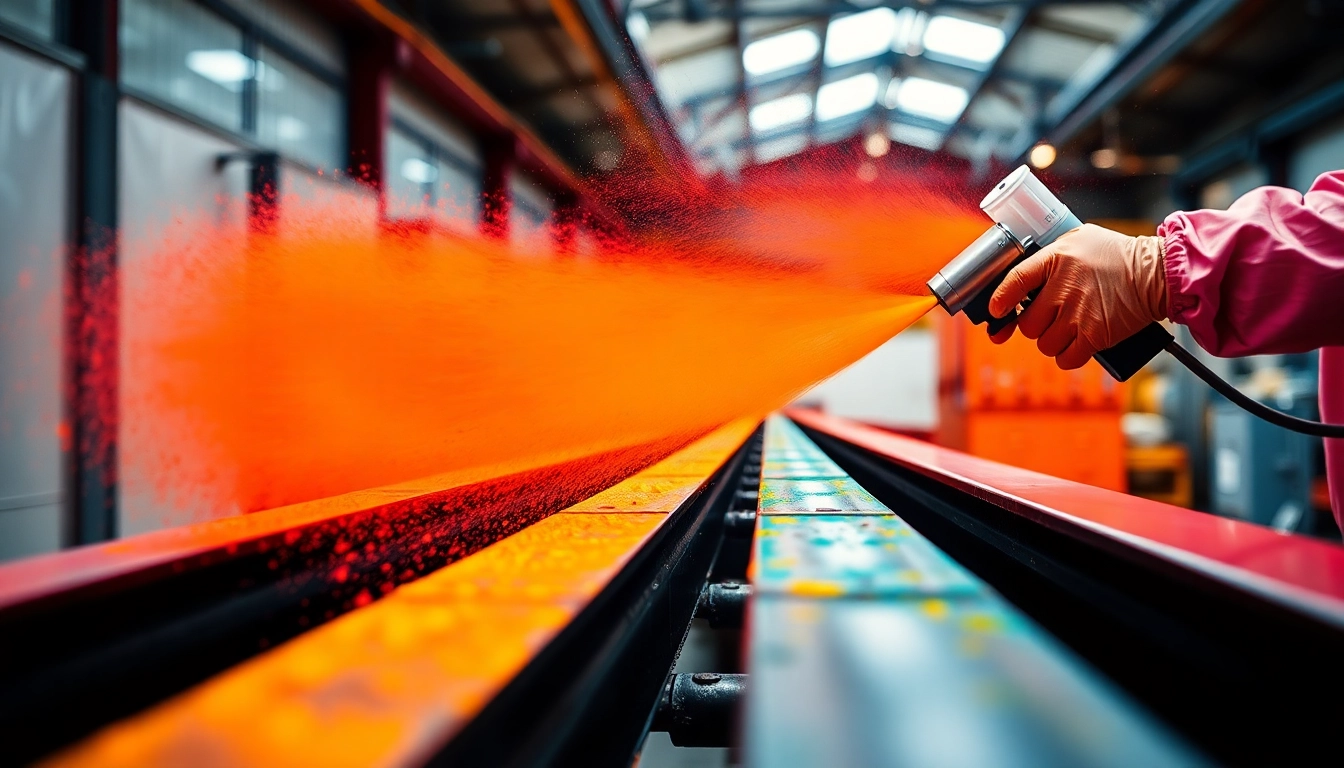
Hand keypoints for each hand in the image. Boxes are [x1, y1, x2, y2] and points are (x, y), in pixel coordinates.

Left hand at [988, 224, 1167, 369]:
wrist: (1157, 273)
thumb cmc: (1118, 255)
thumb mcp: (1081, 239)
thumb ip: (1051, 254)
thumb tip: (1024, 276)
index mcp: (1055, 259)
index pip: (1014, 281)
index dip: (1000, 300)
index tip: (996, 311)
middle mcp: (1064, 288)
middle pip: (1027, 324)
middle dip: (1035, 325)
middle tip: (1050, 317)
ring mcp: (1079, 314)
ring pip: (1044, 344)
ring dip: (1053, 341)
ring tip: (1069, 328)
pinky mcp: (1095, 335)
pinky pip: (1066, 359)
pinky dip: (1068, 356)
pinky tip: (1076, 345)